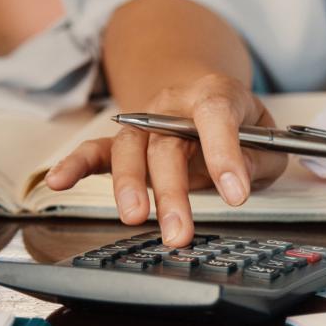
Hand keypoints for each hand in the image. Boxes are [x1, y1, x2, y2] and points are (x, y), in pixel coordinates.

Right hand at [44, 73, 287, 245]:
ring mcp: (145, 123)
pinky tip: (58, 181)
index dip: (225, 153)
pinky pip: (95, 151)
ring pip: (130, 150)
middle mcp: (173, 105)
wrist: (208, 100)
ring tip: (136, 219)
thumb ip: (258, 157)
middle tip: (180, 231)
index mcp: (216, 94)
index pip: (217, 116)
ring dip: (130, 187)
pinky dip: (75, 165)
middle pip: (166, 143)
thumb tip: (237, 179)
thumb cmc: (242, 125)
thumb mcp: (267, 139)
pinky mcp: (125, 142)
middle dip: (173, 190)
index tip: (236, 195)